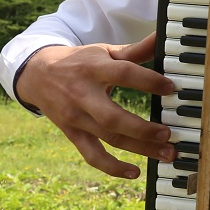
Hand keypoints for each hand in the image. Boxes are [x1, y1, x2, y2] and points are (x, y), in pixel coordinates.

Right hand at [14, 34, 176, 178]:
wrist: (38, 75)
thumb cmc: (81, 62)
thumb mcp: (104, 52)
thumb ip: (135, 50)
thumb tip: (163, 36)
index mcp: (94, 69)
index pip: (123, 74)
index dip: (147, 81)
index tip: (171, 88)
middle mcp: (83, 95)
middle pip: (112, 117)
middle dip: (142, 129)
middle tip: (169, 133)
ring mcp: (77, 118)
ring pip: (108, 138)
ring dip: (139, 149)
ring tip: (167, 154)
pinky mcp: (73, 134)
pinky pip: (92, 155)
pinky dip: (112, 167)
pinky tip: (135, 173)